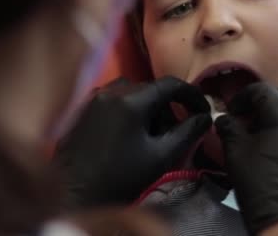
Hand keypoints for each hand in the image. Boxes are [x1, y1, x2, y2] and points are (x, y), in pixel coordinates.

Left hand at [54, 76, 210, 209]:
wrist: (72, 194)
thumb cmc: (119, 177)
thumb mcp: (161, 157)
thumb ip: (187, 133)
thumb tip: (205, 118)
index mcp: (131, 99)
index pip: (171, 84)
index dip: (192, 95)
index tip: (203, 112)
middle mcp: (110, 90)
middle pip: (151, 89)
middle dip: (169, 108)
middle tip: (177, 133)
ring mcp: (93, 98)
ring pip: (132, 94)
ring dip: (149, 110)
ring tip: (153, 138)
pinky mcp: (83, 109)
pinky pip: (114, 101)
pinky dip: (129, 112)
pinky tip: (130, 137)